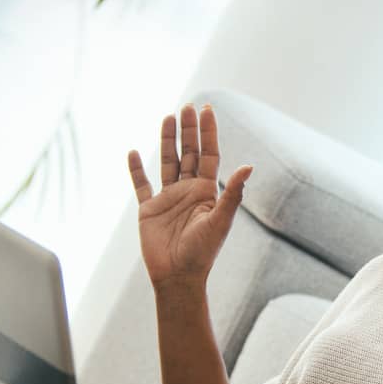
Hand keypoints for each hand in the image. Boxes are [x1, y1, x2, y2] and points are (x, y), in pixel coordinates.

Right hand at [127, 104, 251, 290]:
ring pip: (167, 162)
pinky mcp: (148, 209)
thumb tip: (249, 167)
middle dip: (189, 130)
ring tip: (168, 117)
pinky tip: (133, 152)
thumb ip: (232, 194)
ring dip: (167, 140)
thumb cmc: (202, 253)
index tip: (207, 110)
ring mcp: (168, 199)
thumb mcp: (220, 221)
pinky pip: (141, 185)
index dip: (209, 133)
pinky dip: (136, 169)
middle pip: (188, 153)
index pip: (209, 155)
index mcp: (206, 192)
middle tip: (188, 106)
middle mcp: (188, 191)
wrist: (178, 276)